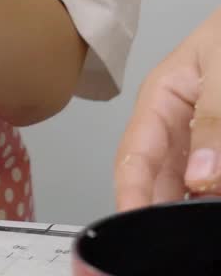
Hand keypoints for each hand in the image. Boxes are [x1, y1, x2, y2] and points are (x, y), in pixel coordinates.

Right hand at [115, 8, 220, 209]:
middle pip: (160, 184)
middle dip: (165, 214)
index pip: (134, 156)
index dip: (130, 196)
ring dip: (196, 208)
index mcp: (161, 99)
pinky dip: (213, 198)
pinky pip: (213, 182)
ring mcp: (205, 144)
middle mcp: (179, 127)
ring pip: (192, 189)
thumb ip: (212, 119)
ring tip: (204, 224)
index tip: (134, 227)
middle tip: (182, 240)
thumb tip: (201, 174)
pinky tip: (216, 204)